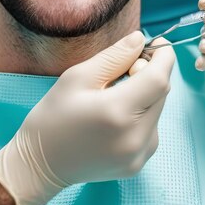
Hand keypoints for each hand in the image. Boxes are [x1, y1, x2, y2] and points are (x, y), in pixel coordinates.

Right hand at [0, 31, 174, 204]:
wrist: (41, 164)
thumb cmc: (53, 116)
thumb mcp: (78, 76)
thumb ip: (114, 56)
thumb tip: (140, 39)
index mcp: (118, 112)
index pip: (159, 79)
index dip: (163, 57)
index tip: (157, 42)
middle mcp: (135, 137)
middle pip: (161, 93)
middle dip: (150, 73)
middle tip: (123, 68)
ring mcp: (139, 155)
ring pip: (158, 110)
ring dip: (145, 94)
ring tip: (113, 95)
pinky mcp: (138, 165)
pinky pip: (151, 128)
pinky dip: (141, 114)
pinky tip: (115, 116)